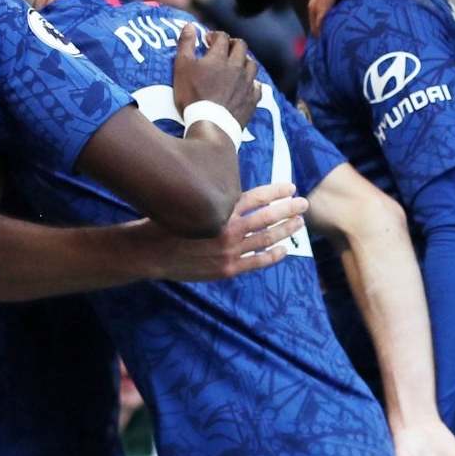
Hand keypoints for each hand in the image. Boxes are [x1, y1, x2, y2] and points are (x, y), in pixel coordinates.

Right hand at [152, 183, 306, 280]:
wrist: (151, 252)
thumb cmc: (168, 222)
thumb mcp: (192, 202)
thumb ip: (216, 200)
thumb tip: (238, 192)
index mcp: (220, 209)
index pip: (257, 197)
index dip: (276, 192)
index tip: (290, 187)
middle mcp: (228, 228)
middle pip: (268, 217)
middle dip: (289, 209)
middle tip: (303, 203)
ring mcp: (230, 251)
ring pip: (266, 238)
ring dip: (286, 230)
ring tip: (299, 223)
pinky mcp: (228, 269)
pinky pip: (257, 261)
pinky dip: (273, 255)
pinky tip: (284, 249)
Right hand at [170, 27, 257, 127]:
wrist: (210, 124)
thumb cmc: (193, 95)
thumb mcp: (182, 67)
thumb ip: (186, 44)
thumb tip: (189, 25)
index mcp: (219, 57)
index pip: (222, 37)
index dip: (214, 35)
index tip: (207, 40)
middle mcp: (237, 66)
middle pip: (241, 46)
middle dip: (232, 44)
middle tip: (223, 49)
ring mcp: (246, 83)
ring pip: (252, 64)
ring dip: (244, 60)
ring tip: (236, 65)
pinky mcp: (252, 99)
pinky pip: (257, 86)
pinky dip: (252, 82)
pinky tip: (246, 85)